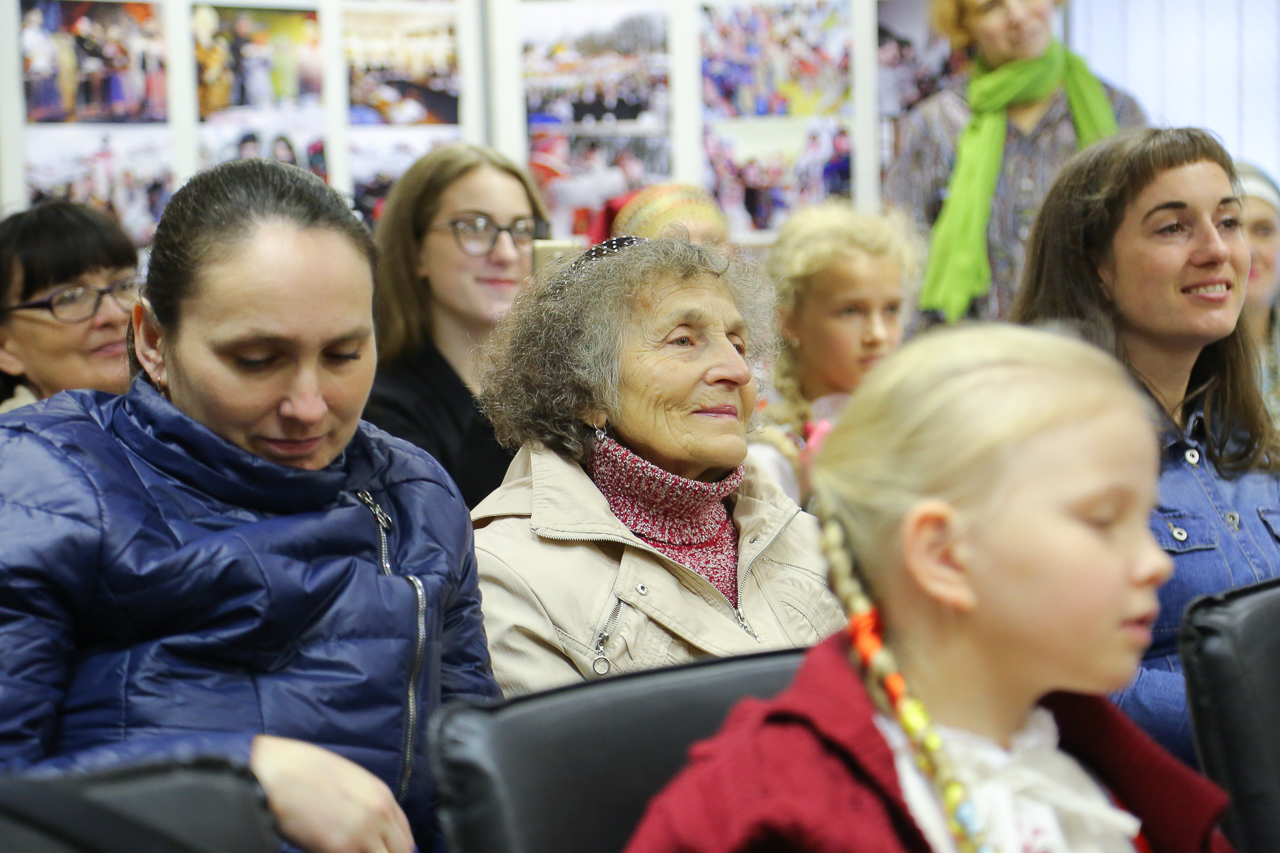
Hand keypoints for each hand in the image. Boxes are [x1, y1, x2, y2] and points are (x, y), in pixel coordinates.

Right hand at [250, 735, 412, 852]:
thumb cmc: (303, 771)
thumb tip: (366, 825)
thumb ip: (363, 803)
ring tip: (348, 852)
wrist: (276, 770)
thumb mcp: (347, 780)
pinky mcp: (341, 848)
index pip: (405, 835)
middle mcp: (379, 814)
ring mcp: (363, 832)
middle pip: (401, 850)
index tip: (383, 852)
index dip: (395, 849)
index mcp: (382, 796)